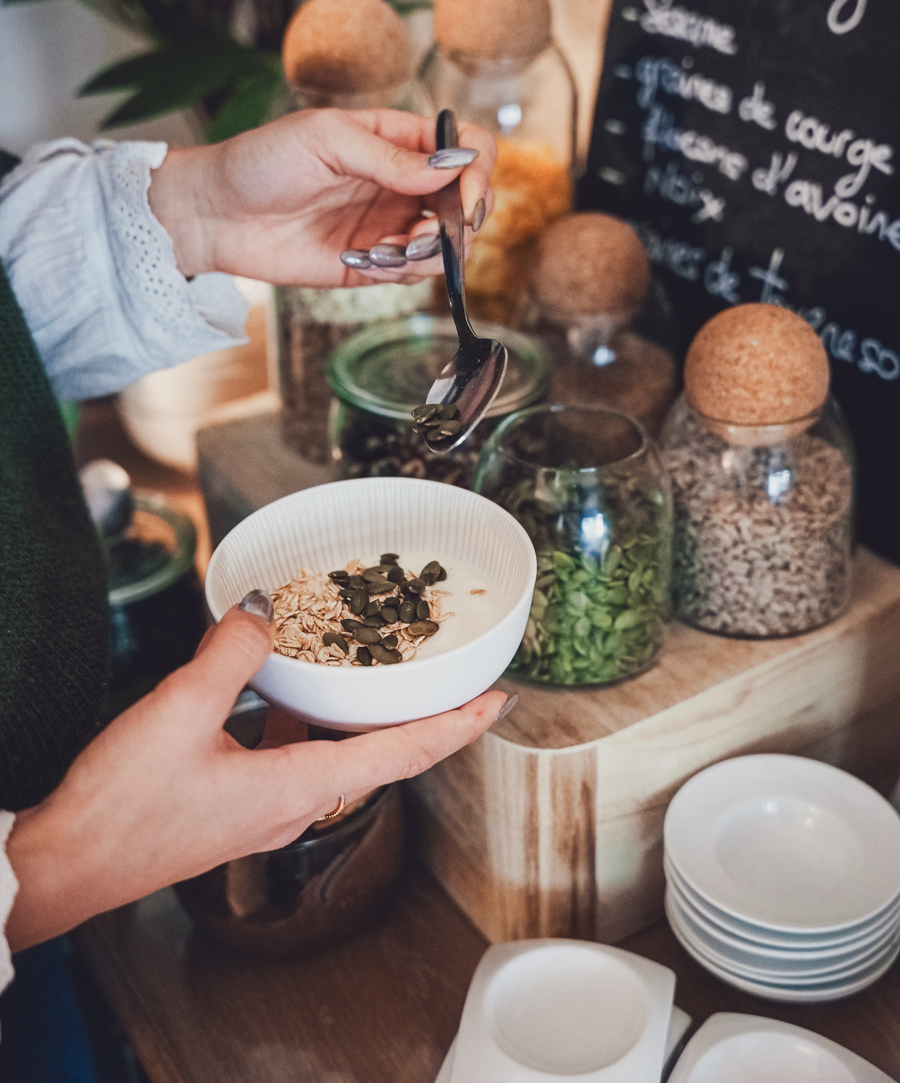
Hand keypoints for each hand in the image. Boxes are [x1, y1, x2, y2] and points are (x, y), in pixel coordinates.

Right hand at [5, 604, 508, 950]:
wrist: (66, 866)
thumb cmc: (122, 806)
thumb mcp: (180, 711)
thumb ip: (233, 653)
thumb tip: (266, 609)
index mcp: (297, 789)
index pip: (403, 754)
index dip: (456, 725)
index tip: (497, 701)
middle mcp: (292, 806)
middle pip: (377, 755)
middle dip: (416, 714)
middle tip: (444, 674)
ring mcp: (262, 810)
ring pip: (330, 754)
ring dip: (354, 715)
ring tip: (368, 668)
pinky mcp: (233, 806)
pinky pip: (287, 756)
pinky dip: (300, 720)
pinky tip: (278, 688)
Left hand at [147, 108, 495, 286]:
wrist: (216, 214)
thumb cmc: (262, 161)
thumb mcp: (327, 140)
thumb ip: (392, 157)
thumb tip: (453, 168)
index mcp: (398, 140)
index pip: (467, 149)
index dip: (477, 172)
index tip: (462, 196)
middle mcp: (403, 184)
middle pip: (471, 201)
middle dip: (464, 220)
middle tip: (430, 232)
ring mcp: (392, 225)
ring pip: (450, 244)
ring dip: (432, 252)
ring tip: (388, 250)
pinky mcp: (374, 266)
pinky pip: (415, 274)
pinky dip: (403, 272)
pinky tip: (364, 259)